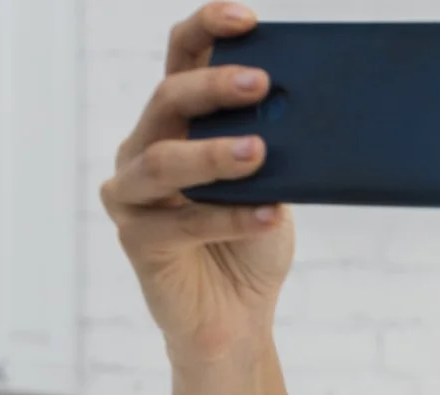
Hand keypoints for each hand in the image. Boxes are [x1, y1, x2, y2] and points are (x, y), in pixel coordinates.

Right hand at [101, 6, 294, 362]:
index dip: (207, 30)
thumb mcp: (274, 187)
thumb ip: (276, 151)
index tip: (247, 18)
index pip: (182, 60)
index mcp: (176, 123)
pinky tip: (268, 215)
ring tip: (259, 153)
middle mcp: (144, 147)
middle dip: (213, 88)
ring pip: (163, 160)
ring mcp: (133, 193)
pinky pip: (181, 223)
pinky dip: (228, 218)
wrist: (237, 319)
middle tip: (260, 83)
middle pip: (168, 100)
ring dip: (213, 153)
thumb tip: (307, 115)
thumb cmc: (253, 242)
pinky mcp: (137, 239)